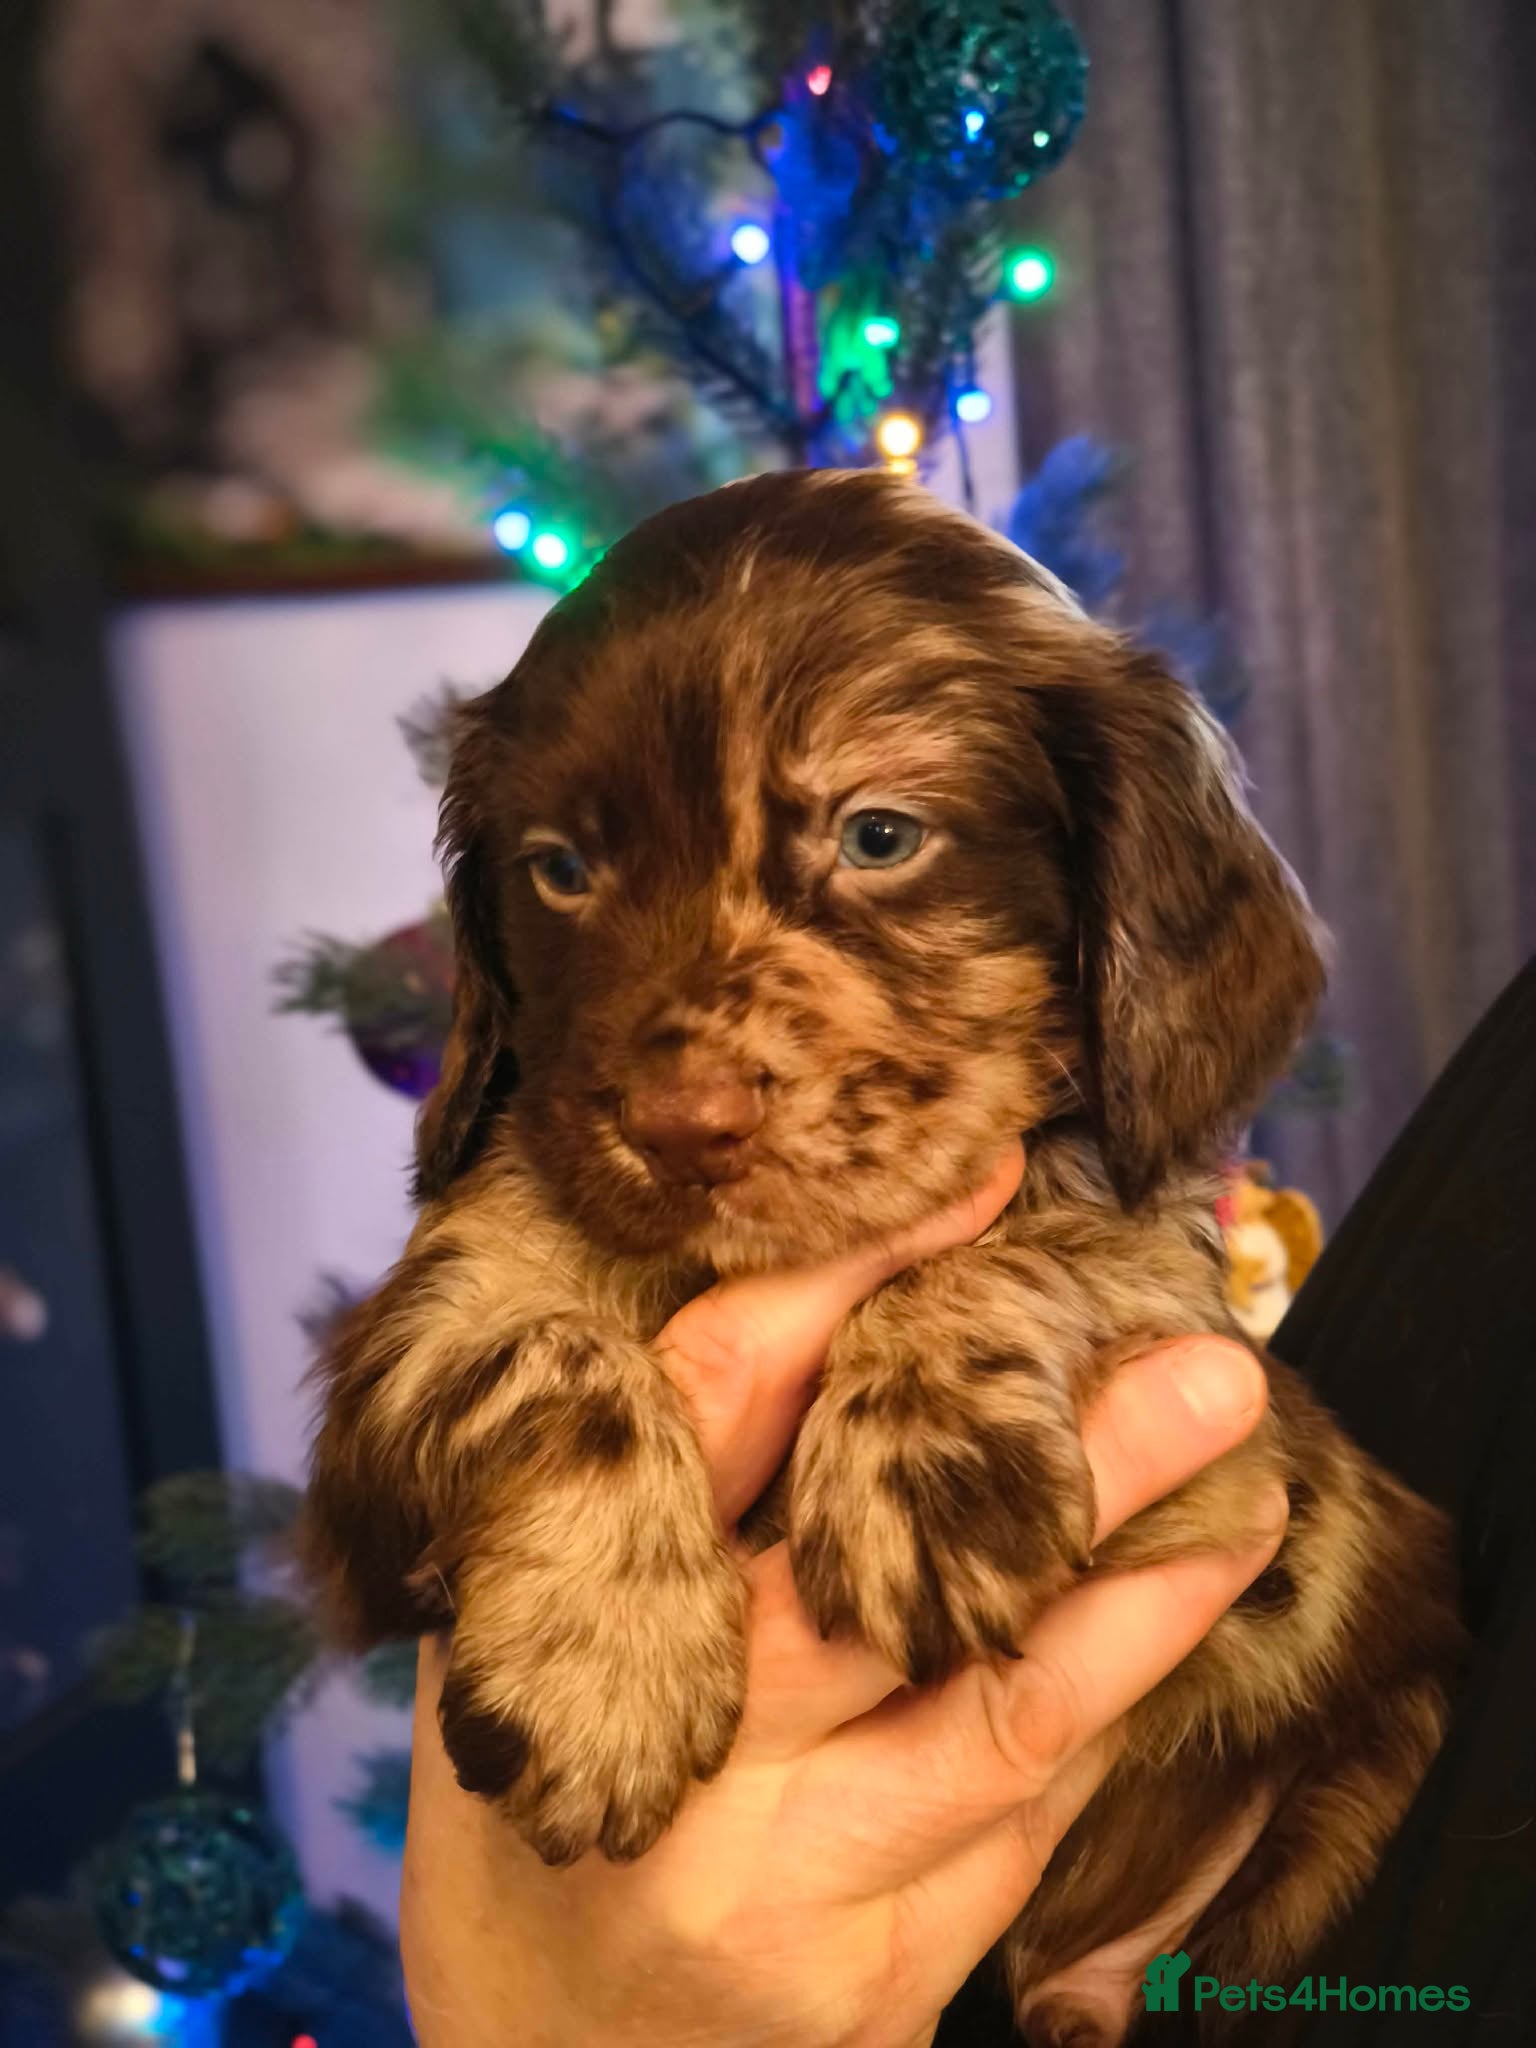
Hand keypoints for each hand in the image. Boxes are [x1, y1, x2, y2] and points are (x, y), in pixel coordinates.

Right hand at [401, 1143, 1282, 2047]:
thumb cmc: (524, 1839)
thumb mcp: (509, 1660)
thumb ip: (625, 1523)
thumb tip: (789, 1324)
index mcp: (572, 1624)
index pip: (720, 1400)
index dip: (851, 1276)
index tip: (976, 1192)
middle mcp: (686, 1754)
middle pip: (894, 1561)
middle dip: (1069, 1460)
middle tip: (1206, 1363)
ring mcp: (790, 1881)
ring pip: (1000, 1713)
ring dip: (1141, 1604)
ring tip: (1248, 1505)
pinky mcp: (877, 1982)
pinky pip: (1020, 1828)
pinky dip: (1097, 1720)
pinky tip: (1163, 1640)